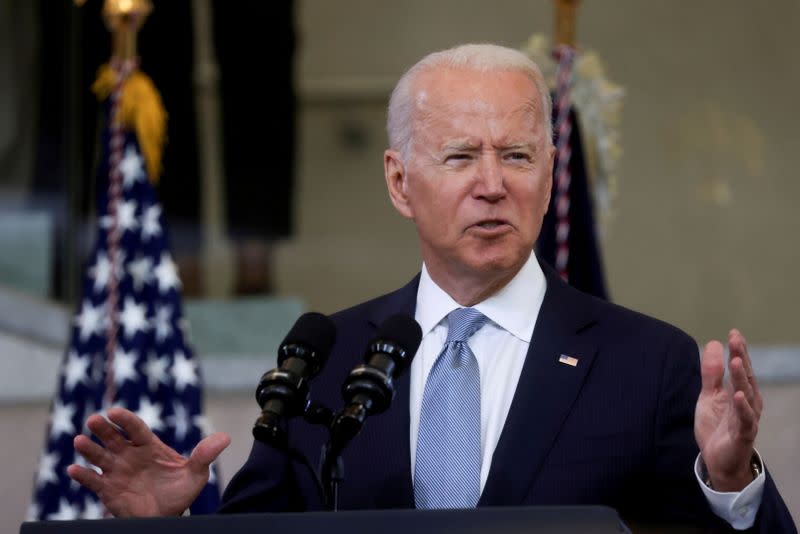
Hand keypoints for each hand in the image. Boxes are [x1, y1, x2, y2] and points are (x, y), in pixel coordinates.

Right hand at [67, 407, 230, 516]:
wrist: (167, 516)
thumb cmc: (179, 492)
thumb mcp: (196, 474)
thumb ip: (205, 456)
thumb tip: (225, 438)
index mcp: (149, 446)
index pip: (136, 428)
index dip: (125, 420)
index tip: (114, 412)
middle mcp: (129, 455)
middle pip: (113, 438)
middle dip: (103, 429)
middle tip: (93, 420)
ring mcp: (117, 471)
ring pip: (99, 456)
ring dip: (88, 449)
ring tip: (79, 441)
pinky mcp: (108, 489)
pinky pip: (93, 481)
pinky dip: (83, 475)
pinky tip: (73, 469)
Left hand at [695, 329, 762, 491]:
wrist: (718, 460)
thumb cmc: (717, 426)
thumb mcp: (709, 396)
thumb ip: (711, 373)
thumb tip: (713, 344)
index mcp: (740, 392)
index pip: (740, 367)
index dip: (738, 350)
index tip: (733, 332)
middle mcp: (748, 402)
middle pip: (745, 376)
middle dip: (741, 357)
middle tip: (736, 339)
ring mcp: (747, 418)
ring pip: (746, 394)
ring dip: (741, 378)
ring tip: (735, 361)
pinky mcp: (743, 434)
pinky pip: (745, 419)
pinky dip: (742, 407)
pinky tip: (738, 395)